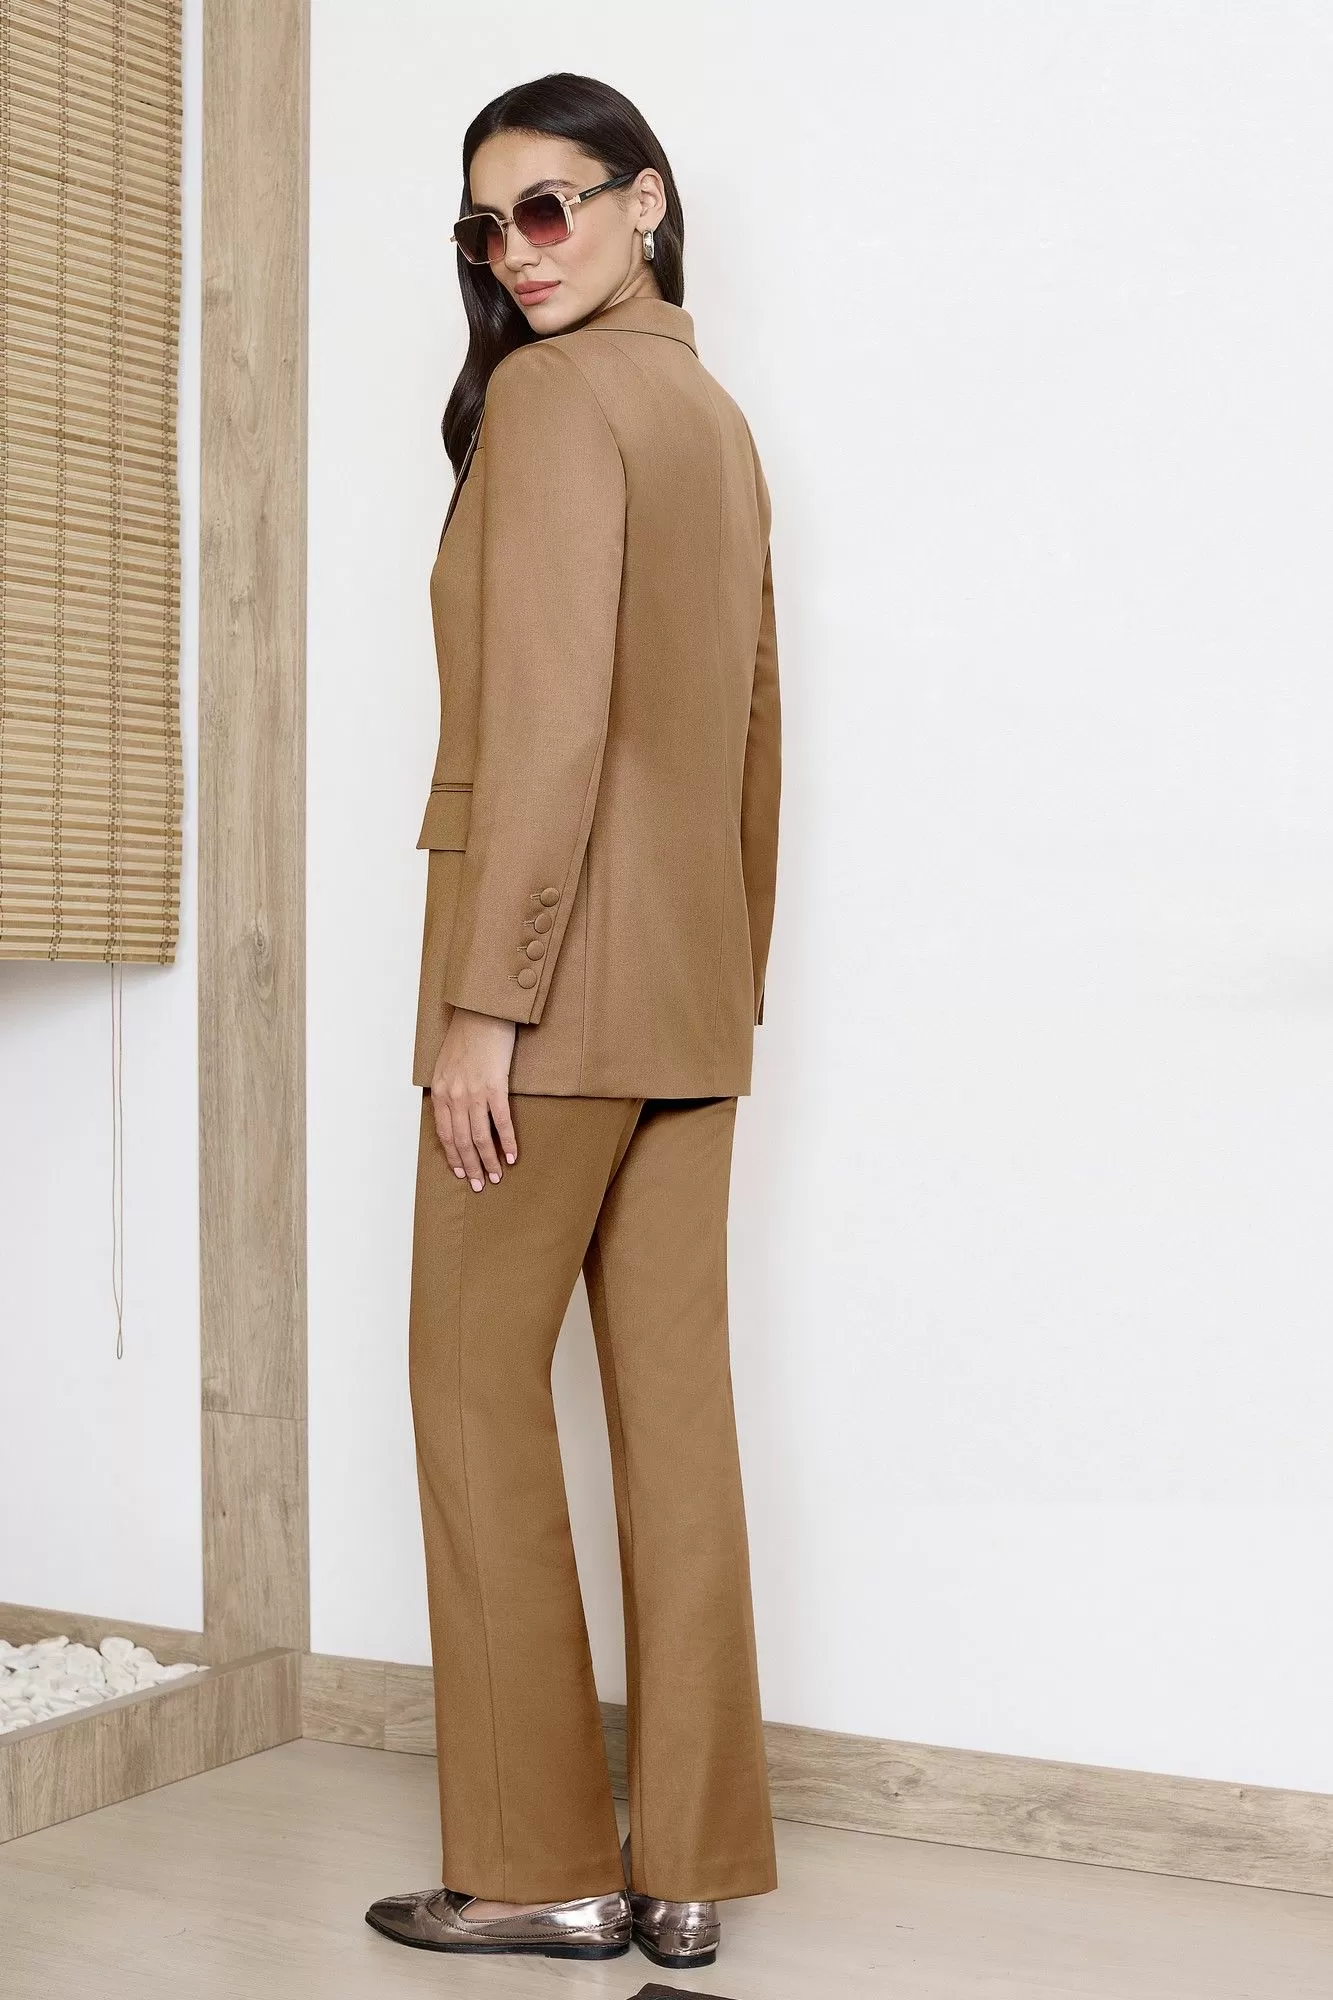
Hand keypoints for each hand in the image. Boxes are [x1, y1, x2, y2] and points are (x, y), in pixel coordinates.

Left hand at [429, 1006, 517, 1189]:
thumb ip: (448, 1088)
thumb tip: (455, 1112)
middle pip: (461, 1141)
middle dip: (471, 1166)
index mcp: (440, 1091)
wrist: (482, 1011)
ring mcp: (474, 1092)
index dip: (453, 1157)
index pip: (444, 1134)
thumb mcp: (446, 1063)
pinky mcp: (495, 1086)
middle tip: (480, 1185)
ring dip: (488, 1160)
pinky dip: (506, 1141)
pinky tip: (512, 1155)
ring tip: (496, 1176)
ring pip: (479, 1136)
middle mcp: (454, 1095)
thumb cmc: (467, 1035)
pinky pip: (500, 1121)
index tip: (462, 1172)